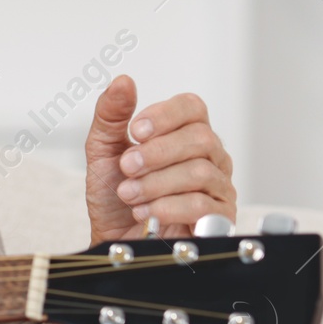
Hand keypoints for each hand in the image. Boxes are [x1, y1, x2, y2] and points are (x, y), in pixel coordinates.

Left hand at [84, 75, 236, 243]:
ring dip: (156, 183)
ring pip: (200, 172)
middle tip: (126, 168)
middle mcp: (209, 156)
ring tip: (129, 194)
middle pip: (200, 138)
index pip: (192, 107)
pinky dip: (168, 207)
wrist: (116, 243)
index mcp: (184, 134)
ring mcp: (218, 187)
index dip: (165, 115)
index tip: (135, 130)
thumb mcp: (103, 152)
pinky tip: (146, 213)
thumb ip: (111, 116)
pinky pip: (203, 205)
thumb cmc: (114, 197)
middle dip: (156, 153)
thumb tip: (123, 81)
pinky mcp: (219, 218)